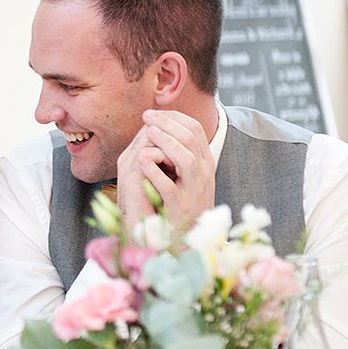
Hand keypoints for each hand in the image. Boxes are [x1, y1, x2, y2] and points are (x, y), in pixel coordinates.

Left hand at [115, 109, 214, 226]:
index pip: (195, 129)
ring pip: (186, 159)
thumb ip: (180, 151)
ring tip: (149, 133)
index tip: (154, 113)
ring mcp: (194, 190)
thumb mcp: (188, 173)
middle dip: (168, 124)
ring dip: (167, 143)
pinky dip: (155, 172)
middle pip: (190, 139)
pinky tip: (142, 161)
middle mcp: (204, 173)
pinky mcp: (180, 207)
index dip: (174, 117)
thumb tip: (163, 124)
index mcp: (205, 162)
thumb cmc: (182, 200)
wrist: (188, 235)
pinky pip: (169, 187)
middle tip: (147, 117)